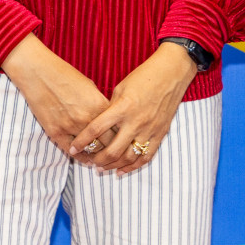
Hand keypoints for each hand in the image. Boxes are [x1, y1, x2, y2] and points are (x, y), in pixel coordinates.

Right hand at [1, 35, 111, 160]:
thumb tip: (109, 119)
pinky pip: (72, 152)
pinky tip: (87, 160)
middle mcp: (88, 118)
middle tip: (115, 152)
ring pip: (91, 150)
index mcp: (99, 104)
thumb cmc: (65, 75)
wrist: (38, 73)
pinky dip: (81, 157)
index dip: (122, 135)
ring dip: (98, 155)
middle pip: (108, 143)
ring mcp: (71, 127)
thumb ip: (100, 104)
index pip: (118, 128)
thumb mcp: (90, 87)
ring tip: (102, 158)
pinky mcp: (55, 132)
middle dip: (113, 148)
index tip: (123, 139)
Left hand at [68, 43, 196, 174]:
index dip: (82, 141)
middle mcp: (135, 121)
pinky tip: (121, 171)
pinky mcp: (160, 134)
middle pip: (112, 150)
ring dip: (113, 166)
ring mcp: (149, 130)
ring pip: (128, 157)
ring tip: (102, 168)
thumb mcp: (121, 88)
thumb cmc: (144, 76)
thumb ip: (110, 108)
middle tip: (88, 161)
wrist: (172, 73)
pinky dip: (132, 167)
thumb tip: (98, 126)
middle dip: (97, 160)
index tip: (73, 148)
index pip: (97, 129)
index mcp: (122, 107)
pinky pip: (145, 156)